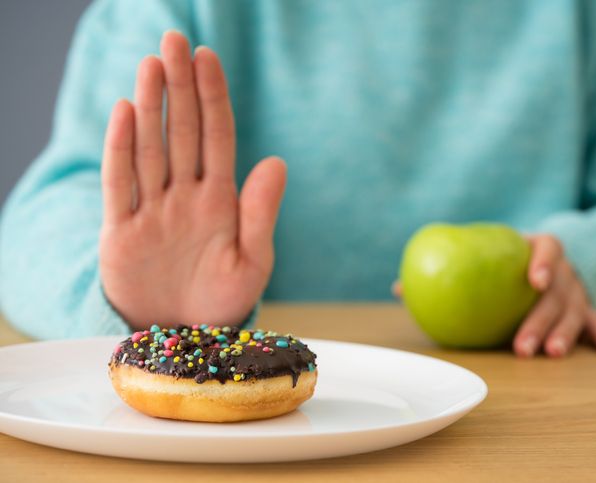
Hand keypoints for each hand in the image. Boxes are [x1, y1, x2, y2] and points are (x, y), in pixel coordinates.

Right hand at [100, 32, 285, 328]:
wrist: (185, 338)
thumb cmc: (223, 301)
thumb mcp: (252, 262)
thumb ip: (261, 214)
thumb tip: (277, 161)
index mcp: (220, 201)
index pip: (217, 138)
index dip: (213, 98)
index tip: (208, 57)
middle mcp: (185, 197)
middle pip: (181, 132)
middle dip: (180, 87)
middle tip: (175, 40)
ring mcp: (152, 210)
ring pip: (150, 148)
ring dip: (151, 106)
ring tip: (152, 64)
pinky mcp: (122, 232)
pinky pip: (120, 184)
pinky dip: (121, 150)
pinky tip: (125, 112)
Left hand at [391, 234, 595, 356]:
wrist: (540, 261)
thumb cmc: (500, 262)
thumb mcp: (481, 259)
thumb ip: (447, 269)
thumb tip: (399, 287)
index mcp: (535, 248)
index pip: (547, 246)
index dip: (543, 260)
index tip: (532, 280)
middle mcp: (561, 268)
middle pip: (556, 292)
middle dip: (541, 319)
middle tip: (521, 346)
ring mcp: (576, 288)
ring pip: (575, 310)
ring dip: (565, 333)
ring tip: (552, 354)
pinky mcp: (586, 307)